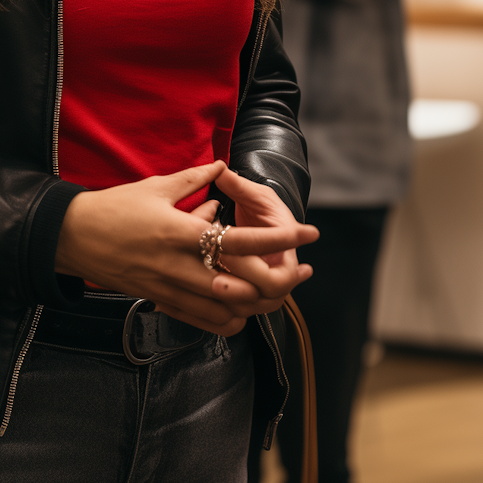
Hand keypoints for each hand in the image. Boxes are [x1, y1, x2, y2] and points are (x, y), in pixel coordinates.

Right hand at [55, 161, 316, 335]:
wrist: (74, 238)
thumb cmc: (114, 207)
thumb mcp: (155, 186)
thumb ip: (193, 180)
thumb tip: (220, 165)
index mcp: (180, 231)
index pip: (240, 238)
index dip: (279, 237)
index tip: (309, 232)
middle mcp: (178, 265)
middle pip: (242, 284)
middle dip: (278, 280)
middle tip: (299, 271)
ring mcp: (169, 289)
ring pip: (228, 309)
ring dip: (257, 302)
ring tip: (275, 287)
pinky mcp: (162, 302)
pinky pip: (205, 322)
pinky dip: (230, 318)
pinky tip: (241, 306)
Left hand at [207, 167, 314, 312]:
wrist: (261, 223)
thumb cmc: (261, 208)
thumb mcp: (255, 195)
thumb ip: (239, 187)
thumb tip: (220, 171)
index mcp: (286, 254)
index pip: (282, 278)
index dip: (257, 272)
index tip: (230, 255)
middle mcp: (276, 277)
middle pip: (265, 300)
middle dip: (239, 292)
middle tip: (215, 281)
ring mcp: (260, 291)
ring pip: (248, 310)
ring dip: (227, 303)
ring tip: (203, 287)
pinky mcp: (243, 297)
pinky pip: (232, 312)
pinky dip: (215, 308)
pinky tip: (196, 298)